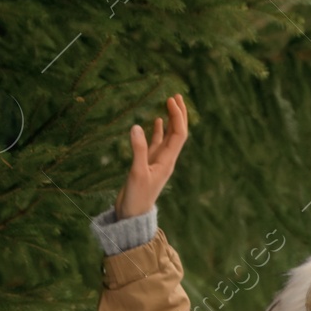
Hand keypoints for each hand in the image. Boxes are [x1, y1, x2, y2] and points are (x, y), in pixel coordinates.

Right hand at [115, 93, 188, 218]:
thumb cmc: (137, 197)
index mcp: (168, 161)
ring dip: (170, 120)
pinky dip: (158, 131)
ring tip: (169, 102)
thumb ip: (138, 150)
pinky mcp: (148, 164)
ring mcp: (158, 161)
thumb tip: (137, 126)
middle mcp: (166, 159)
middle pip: (178, 133)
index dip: (178, 116)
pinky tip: (157, 120)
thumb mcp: (137, 173)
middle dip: (179, 114)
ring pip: (167, 136)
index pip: (179, 134)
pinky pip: (156, 143)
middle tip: (176, 96)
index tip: (172, 100)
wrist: (132, 215)